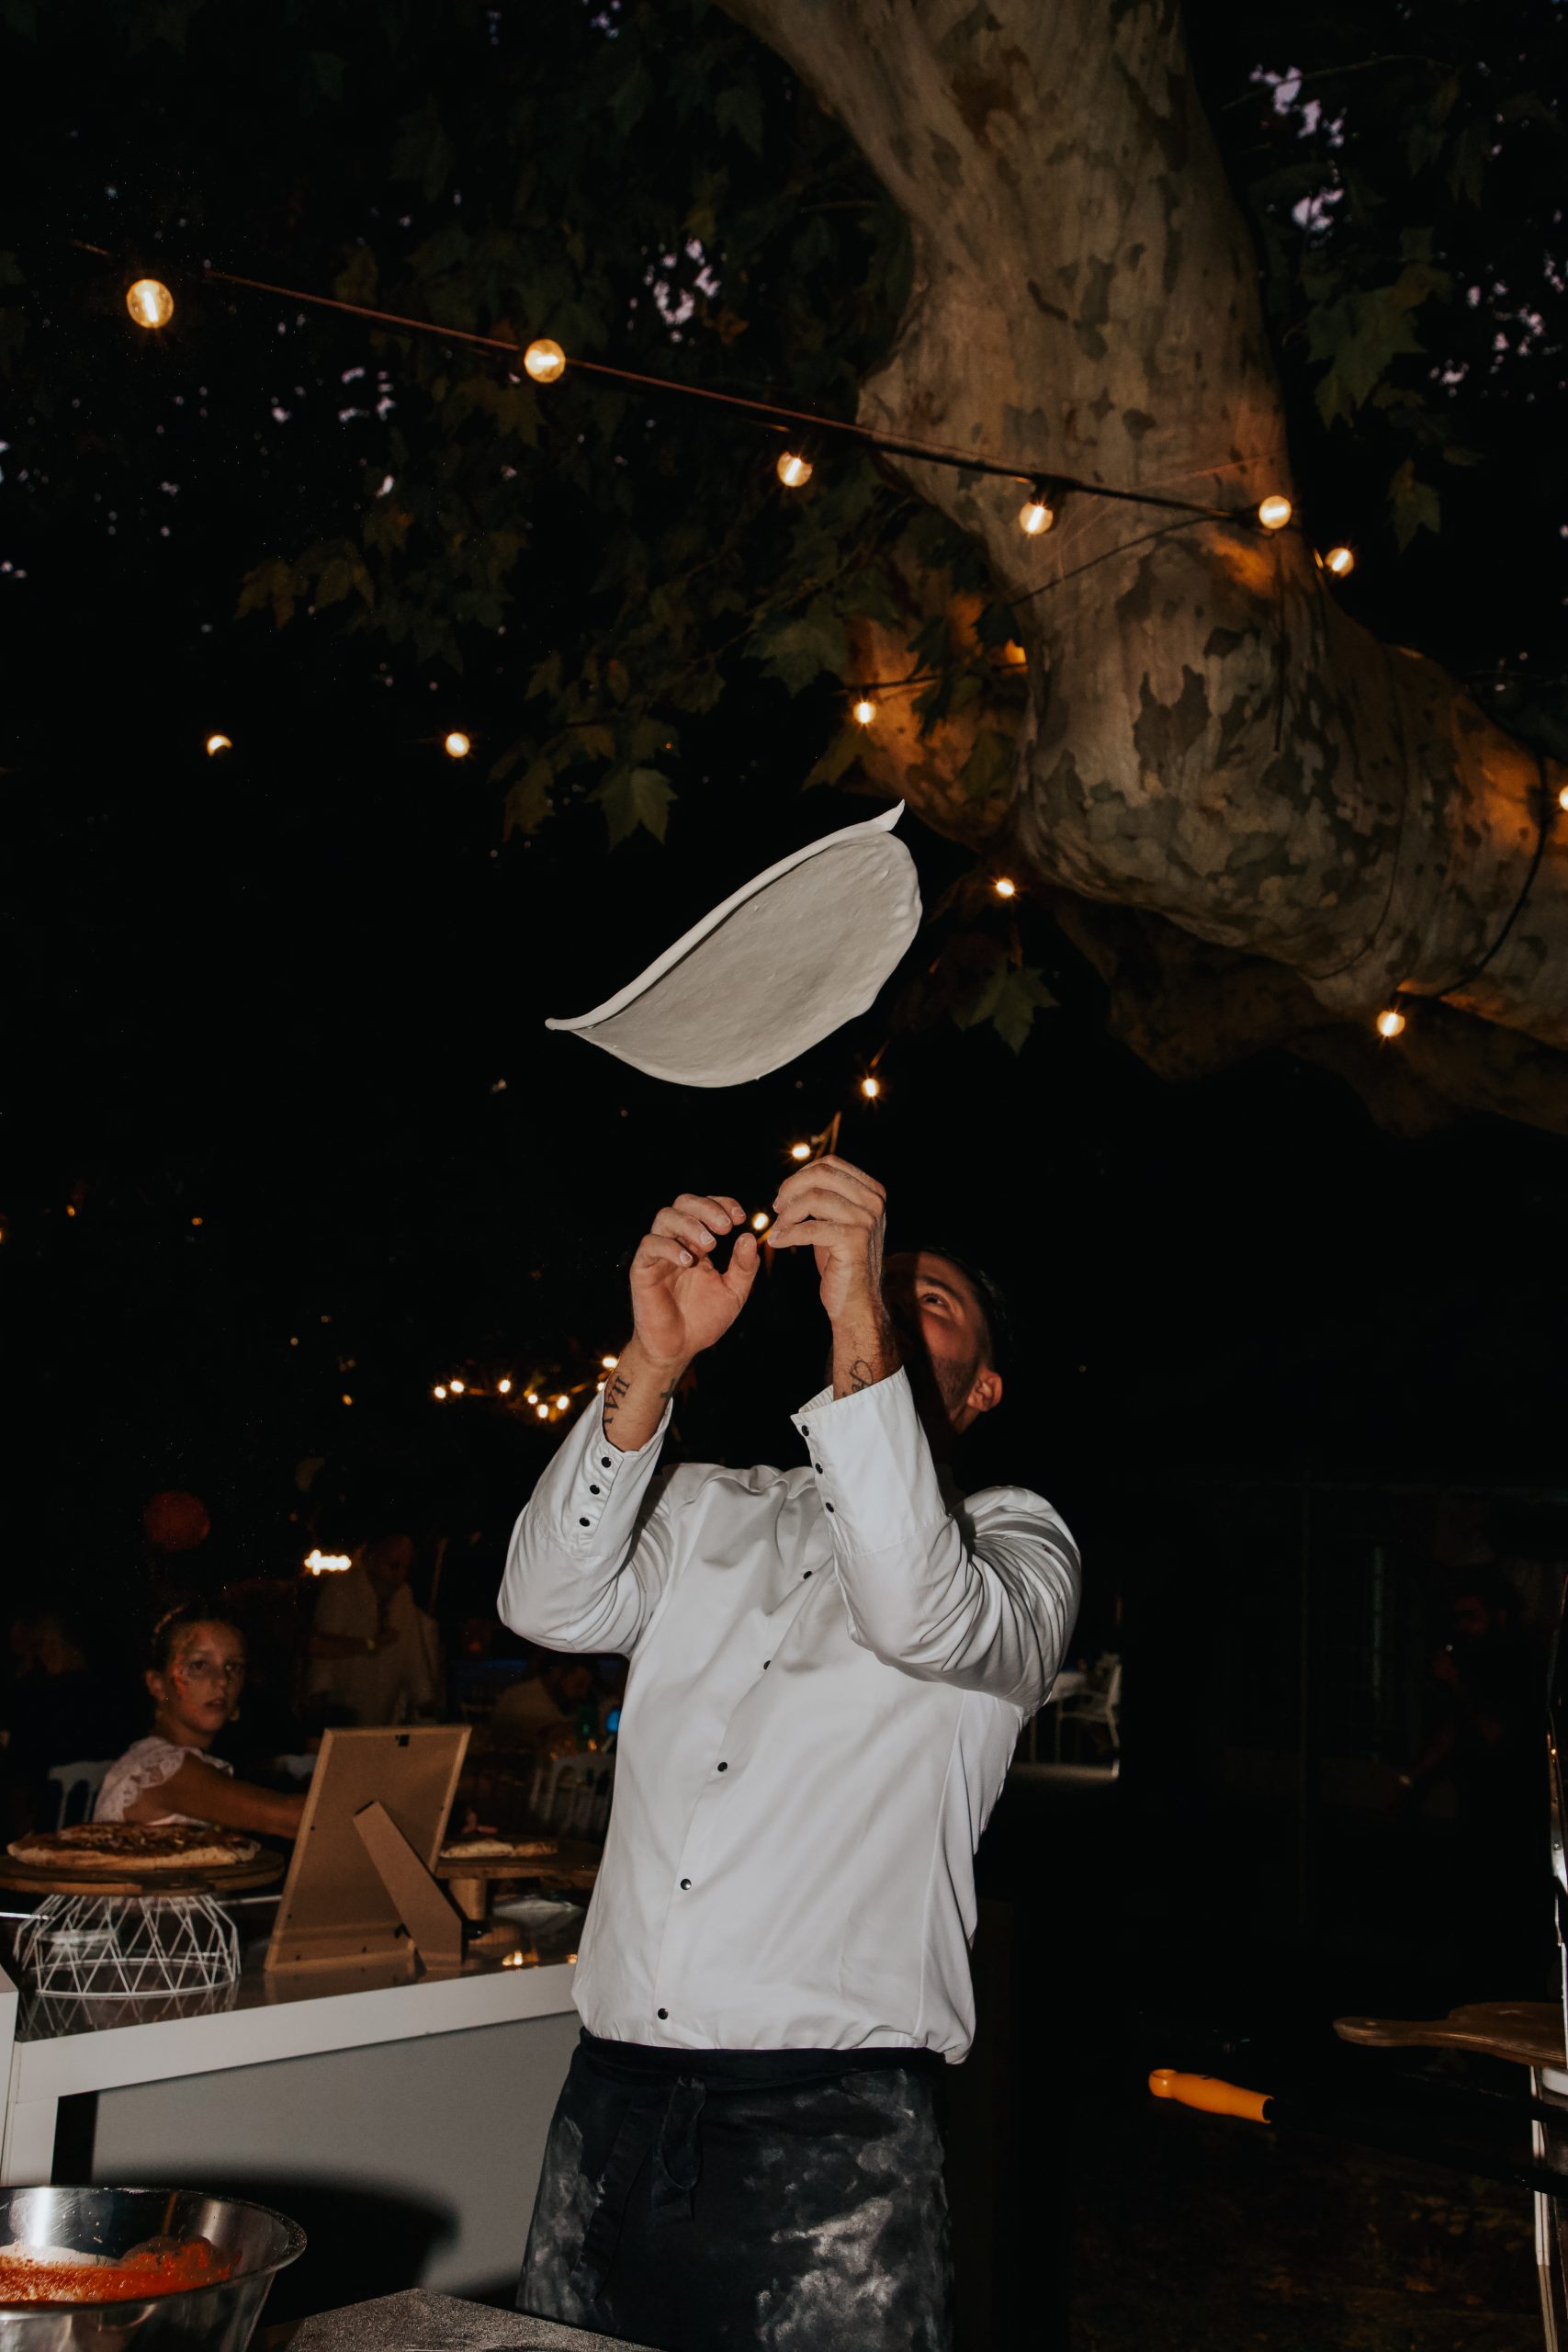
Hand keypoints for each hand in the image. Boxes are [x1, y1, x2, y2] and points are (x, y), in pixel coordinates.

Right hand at [629, 1191, 759, 1368]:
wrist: (679, 1348)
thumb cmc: (704, 1319)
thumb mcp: (734, 1292)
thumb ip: (744, 1267)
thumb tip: (750, 1237)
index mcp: (697, 1243)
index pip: (705, 1207)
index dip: (722, 1204)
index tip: (741, 1218)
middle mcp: (677, 1242)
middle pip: (683, 1202)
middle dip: (706, 1208)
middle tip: (726, 1227)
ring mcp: (658, 1254)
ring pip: (665, 1217)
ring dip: (690, 1224)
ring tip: (710, 1245)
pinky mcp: (643, 1269)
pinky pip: (650, 1245)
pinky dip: (670, 1247)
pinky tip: (689, 1261)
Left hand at [766, 1154, 886, 1322]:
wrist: (856, 1302)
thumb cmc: (841, 1261)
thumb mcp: (839, 1221)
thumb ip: (827, 1196)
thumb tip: (797, 1178)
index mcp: (873, 1192)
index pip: (830, 1164)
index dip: (800, 1176)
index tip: (784, 1195)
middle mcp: (874, 1202)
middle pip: (822, 1175)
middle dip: (791, 1189)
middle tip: (776, 1208)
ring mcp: (867, 1220)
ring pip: (813, 1199)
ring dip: (787, 1214)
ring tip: (777, 1229)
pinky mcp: (853, 1241)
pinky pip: (810, 1228)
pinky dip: (788, 1234)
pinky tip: (777, 1242)